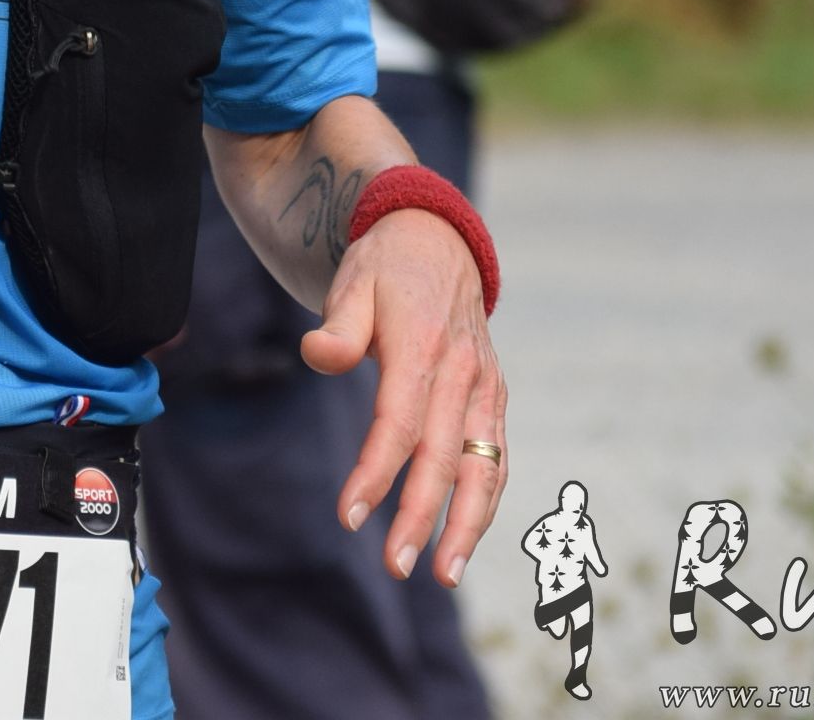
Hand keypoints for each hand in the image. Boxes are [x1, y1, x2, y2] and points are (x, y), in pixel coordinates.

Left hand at [300, 206, 506, 588]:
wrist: (435, 240)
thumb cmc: (384, 269)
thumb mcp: (352, 282)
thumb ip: (339, 325)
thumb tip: (318, 356)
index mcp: (424, 347)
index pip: (399, 424)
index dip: (376, 473)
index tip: (349, 516)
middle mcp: (463, 373)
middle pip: (445, 457)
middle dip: (423, 517)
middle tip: (398, 566)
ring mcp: (486, 387)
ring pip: (485, 467)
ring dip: (468, 524)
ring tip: (444, 574)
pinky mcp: (494, 397)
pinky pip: (496, 457)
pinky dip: (486, 500)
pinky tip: (465, 539)